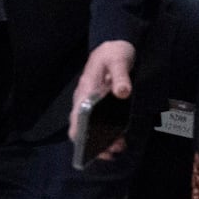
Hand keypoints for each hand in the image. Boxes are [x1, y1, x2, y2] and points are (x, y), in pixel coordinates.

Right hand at [69, 40, 135, 158]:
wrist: (114, 46)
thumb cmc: (113, 53)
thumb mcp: (118, 61)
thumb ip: (120, 76)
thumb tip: (122, 93)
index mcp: (85, 91)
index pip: (76, 118)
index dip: (80, 136)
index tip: (91, 149)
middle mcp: (85, 99)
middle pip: (82, 127)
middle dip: (94, 143)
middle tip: (111, 152)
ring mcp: (92, 103)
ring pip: (91, 128)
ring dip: (103, 140)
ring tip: (118, 148)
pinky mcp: (101, 105)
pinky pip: (101, 123)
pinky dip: (109, 134)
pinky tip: (120, 139)